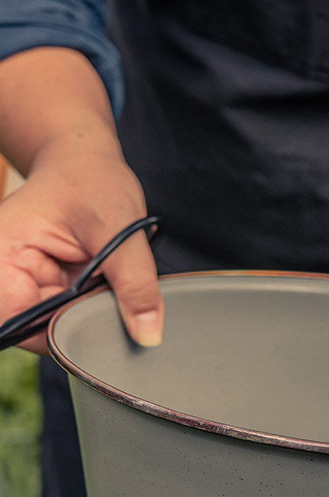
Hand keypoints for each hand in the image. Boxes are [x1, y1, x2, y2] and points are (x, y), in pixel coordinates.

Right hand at [0, 137, 161, 354]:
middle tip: (113, 293)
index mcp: (2, 256)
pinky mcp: (46, 284)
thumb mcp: (119, 229)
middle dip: (82, 320)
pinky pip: (70, 310)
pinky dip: (93, 303)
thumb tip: (146, 334)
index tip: (103, 321)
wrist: (85, 162)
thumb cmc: (92, 181)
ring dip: (90, 310)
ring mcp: (26, 282)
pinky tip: (105, 282)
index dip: (63, 333)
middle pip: (39, 328)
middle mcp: (5, 273)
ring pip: (59, 322)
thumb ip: (134, 283)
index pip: (19, 323)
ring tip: (107, 278)